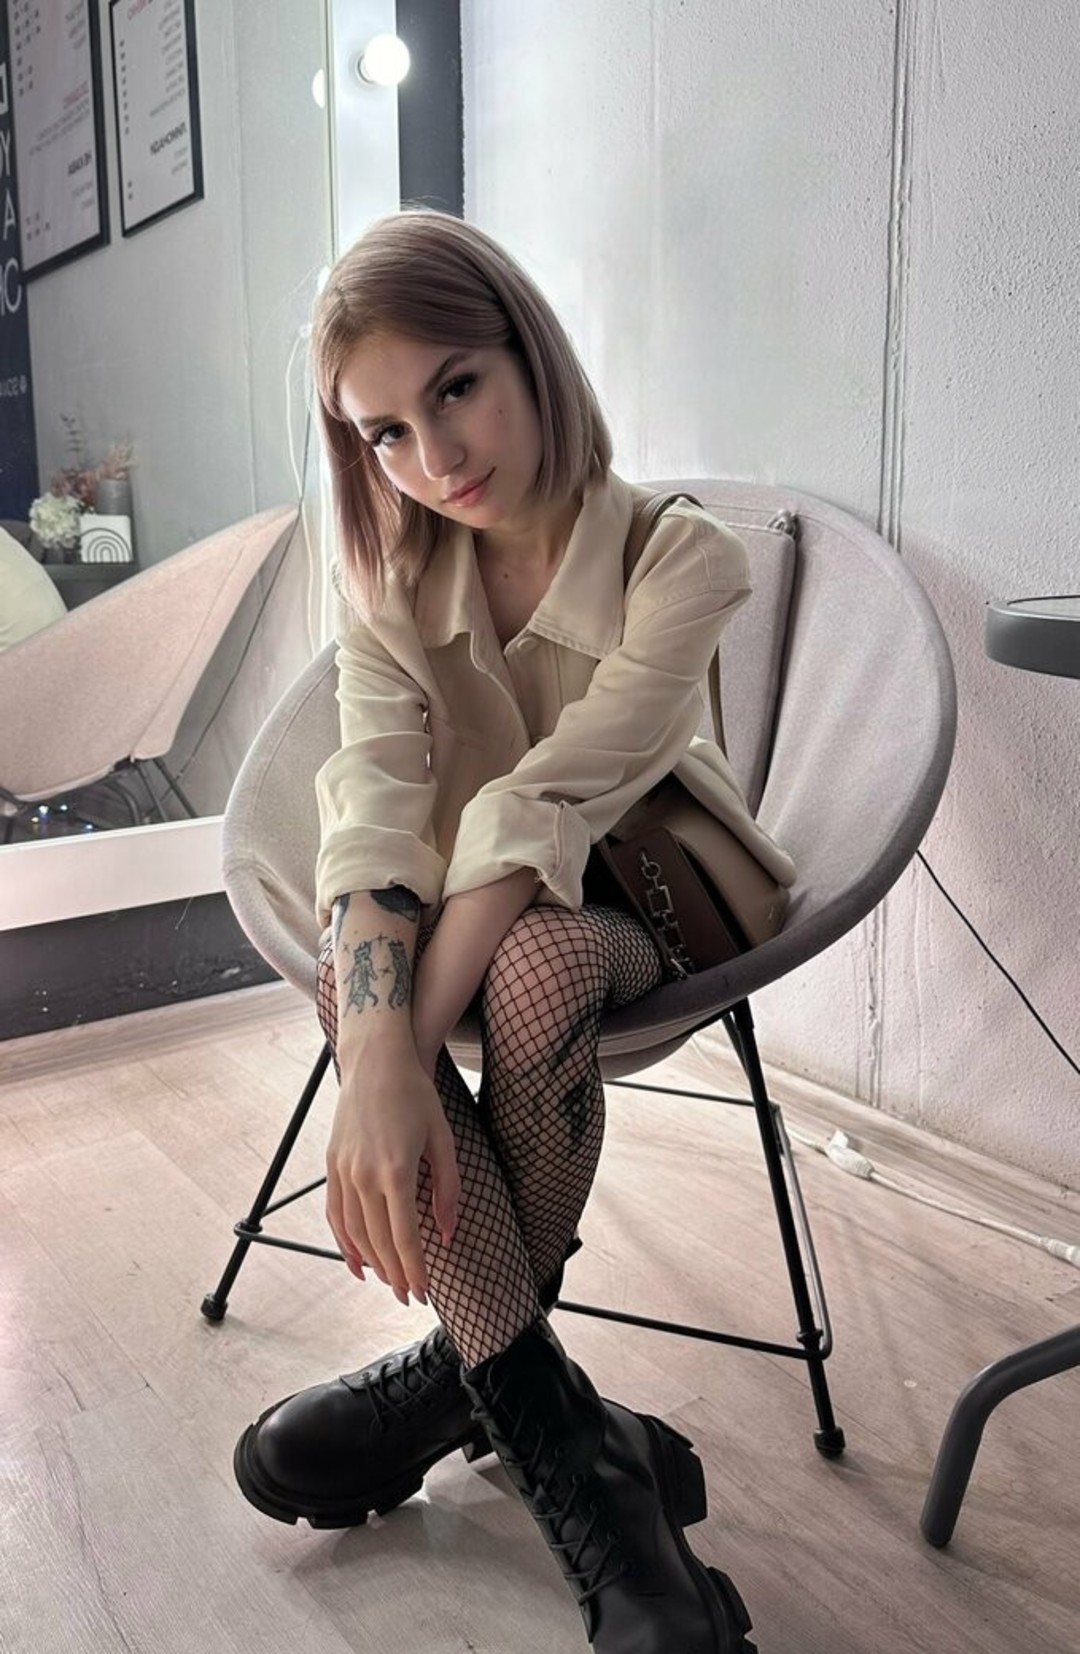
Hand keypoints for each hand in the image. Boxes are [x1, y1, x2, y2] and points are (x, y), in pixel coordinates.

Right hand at [326, 1047, 459, 1304]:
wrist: (375, 1059)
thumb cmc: (416, 1095)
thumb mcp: (442, 1139)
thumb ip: (447, 1189)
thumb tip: (448, 1234)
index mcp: (396, 1171)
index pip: (405, 1237)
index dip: (414, 1269)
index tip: (423, 1293)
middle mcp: (364, 1175)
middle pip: (379, 1241)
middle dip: (395, 1274)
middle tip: (409, 1296)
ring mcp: (343, 1170)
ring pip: (355, 1232)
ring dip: (372, 1263)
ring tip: (388, 1282)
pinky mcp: (332, 1164)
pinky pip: (336, 1213)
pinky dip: (344, 1242)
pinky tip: (357, 1262)